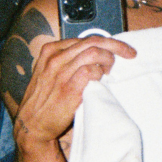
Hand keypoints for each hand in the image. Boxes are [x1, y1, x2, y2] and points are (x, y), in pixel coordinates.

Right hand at [14, 35, 136, 148]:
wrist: (32, 124)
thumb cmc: (45, 98)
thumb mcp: (51, 71)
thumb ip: (69, 60)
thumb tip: (97, 53)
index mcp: (51, 50)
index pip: (86, 38)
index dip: (108, 42)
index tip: (120, 49)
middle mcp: (55, 57)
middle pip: (93, 41)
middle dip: (116, 46)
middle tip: (129, 54)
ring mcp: (60, 72)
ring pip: (94, 53)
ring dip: (108, 60)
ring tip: (109, 70)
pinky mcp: (68, 87)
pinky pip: (91, 71)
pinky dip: (100, 74)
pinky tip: (100, 81)